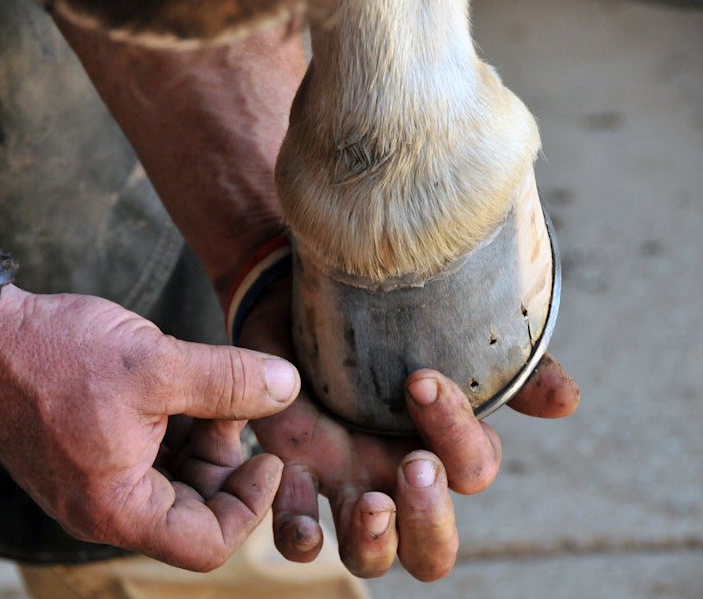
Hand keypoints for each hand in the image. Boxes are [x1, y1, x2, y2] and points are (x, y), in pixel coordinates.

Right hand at [0, 285, 299, 570]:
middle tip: (236, 401)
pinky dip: (172, 426)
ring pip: (173, 478)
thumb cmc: (56, 353)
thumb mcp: (157, 364)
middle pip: (194, 509)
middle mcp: (101, 509)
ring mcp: (90, 484)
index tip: (268, 454)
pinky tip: (178, 384)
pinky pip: (145, 457)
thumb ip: (230, 381)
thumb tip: (289, 388)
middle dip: (226, 457)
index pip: (207, 544)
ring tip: (207, 382)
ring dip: (202, 434)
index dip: (250, 503)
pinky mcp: (84, 457)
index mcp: (117, 508)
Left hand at [241, 276, 579, 579]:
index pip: (471, 470)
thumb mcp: (451, 339)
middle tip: (414, 464)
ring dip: (374, 541)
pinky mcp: (295, 472)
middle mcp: (397, 482)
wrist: (312, 305)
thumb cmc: (391, 330)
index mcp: (443, 452)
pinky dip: (299, 532)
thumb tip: (567, 402)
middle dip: (429, 516)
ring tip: (370, 503)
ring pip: (370, 557)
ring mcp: (346, 484)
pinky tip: (299, 509)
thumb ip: (507, 372)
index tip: (421, 381)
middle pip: (431, 549)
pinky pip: (296, 530)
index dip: (456, 434)